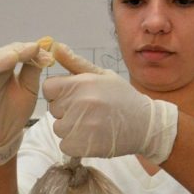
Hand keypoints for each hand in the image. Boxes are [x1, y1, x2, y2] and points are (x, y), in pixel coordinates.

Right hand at [0, 39, 52, 167]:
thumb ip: (33, 70)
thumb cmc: (16, 112)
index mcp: (5, 68)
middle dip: (16, 51)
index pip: (14, 52)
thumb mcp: (29, 89)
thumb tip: (42, 50)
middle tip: (32, 49)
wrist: (5, 136)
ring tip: (14, 56)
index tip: (42, 48)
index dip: (27, 49)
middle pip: (0, 55)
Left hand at [43, 43, 178, 161]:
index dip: (58, 93)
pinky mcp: (82, 145)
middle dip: (66, 110)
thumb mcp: (103, 75)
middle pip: (53, 109)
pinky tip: (91, 137)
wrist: (145, 125)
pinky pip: (64, 144)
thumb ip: (75, 63)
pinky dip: (75, 144)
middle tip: (88, 111)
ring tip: (92, 124)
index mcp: (82, 83)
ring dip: (70, 128)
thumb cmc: (122, 97)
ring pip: (58, 128)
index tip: (72, 96)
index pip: (48, 88)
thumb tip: (56, 47)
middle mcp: (80, 103)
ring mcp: (81, 126)